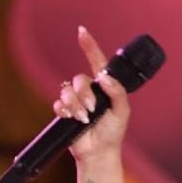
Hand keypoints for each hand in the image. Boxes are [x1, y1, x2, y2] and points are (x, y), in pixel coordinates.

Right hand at [52, 25, 131, 159]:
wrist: (98, 151)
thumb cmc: (113, 132)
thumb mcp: (122, 111)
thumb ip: (116, 92)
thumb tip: (104, 78)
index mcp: (104, 87)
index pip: (96, 61)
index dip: (89, 45)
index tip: (81, 30)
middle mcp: (89, 91)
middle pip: (79, 79)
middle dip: (84, 94)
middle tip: (92, 109)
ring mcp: (76, 101)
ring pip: (67, 92)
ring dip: (76, 105)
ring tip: (84, 118)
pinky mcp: (64, 112)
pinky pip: (58, 103)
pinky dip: (65, 111)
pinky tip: (73, 119)